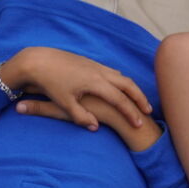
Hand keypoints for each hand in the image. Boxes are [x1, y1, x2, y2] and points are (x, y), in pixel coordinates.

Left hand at [0, 47, 151, 131]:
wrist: (39, 60)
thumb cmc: (50, 83)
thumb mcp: (64, 105)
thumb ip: (81, 117)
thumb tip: (94, 126)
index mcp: (95, 82)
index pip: (120, 100)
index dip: (131, 113)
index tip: (139, 124)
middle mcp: (100, 72)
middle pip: (128, 85)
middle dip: (140, 98)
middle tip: (149, 111)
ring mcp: (96, 65)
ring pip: (121, 76)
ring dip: (131, 88)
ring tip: (138, 100)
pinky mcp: (90, 63)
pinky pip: (112, 72)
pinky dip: (121, 81)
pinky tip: (119, 87)